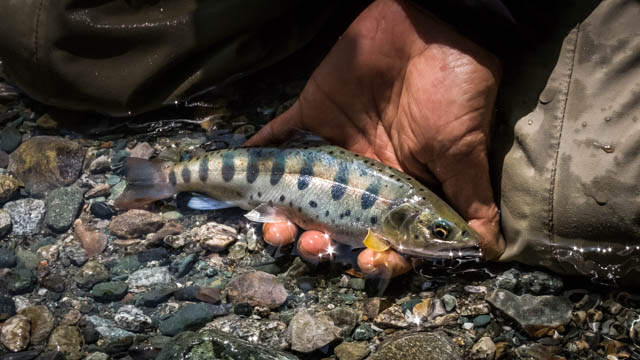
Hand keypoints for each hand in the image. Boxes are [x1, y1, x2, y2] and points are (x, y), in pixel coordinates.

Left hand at [247, 0, 503, 259]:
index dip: (378, 257)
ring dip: (286, 212)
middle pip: (336, 220)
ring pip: (304, 190)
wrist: (425, 29)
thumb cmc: (452, 91)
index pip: (386, 235)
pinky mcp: (315, 113)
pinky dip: (263, 150)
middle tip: (308, 246)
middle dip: (319, 241)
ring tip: (274, 226)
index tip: (365, 265)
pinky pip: (284, 134)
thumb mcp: (464, 151)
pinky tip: (243, 170)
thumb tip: (487, 249)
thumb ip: (469, 198)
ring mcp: (338, 145)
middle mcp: (366, 174)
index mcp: (403, 188)